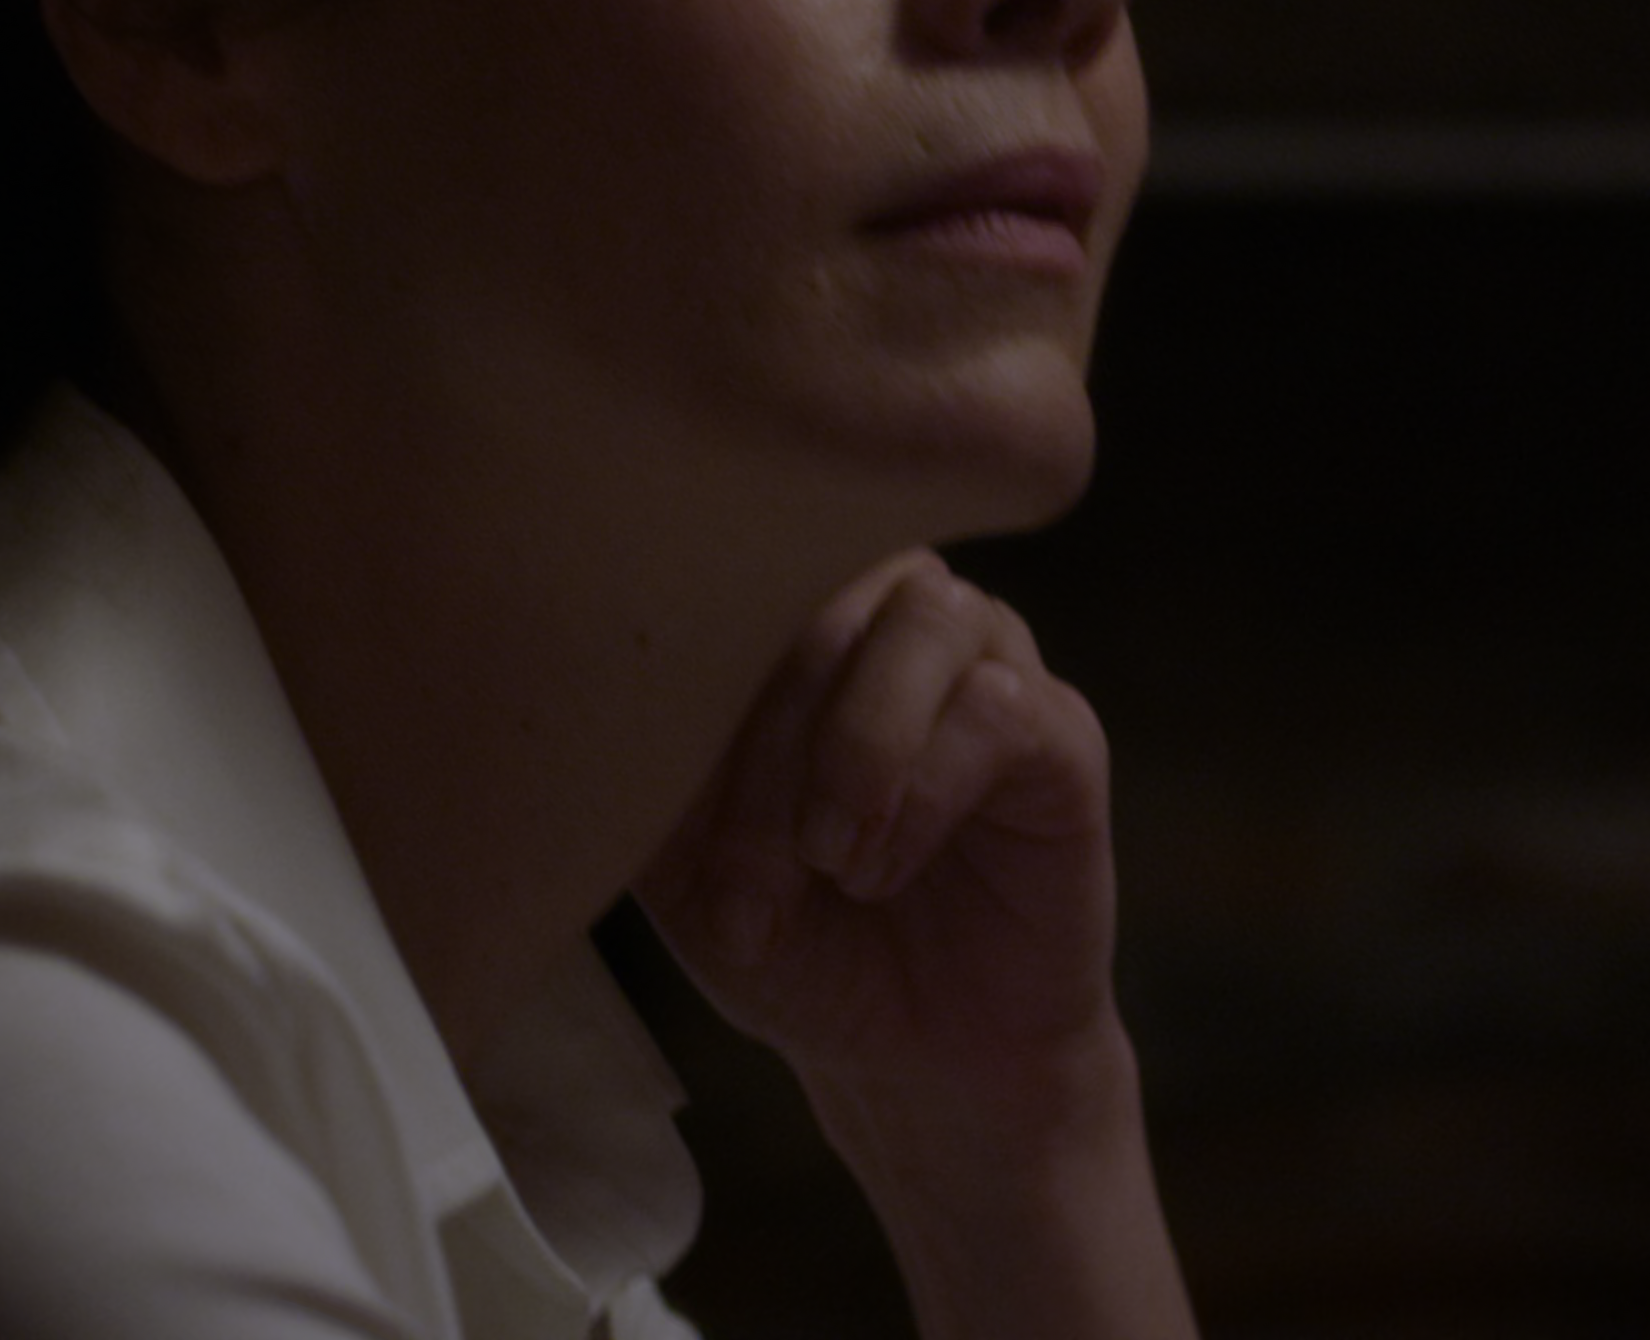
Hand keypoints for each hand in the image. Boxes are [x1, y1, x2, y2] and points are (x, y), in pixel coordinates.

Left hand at [635, 549, 1118, 1090]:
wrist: (916, 1063)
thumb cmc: (800, 946)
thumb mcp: (687, 872)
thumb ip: (647, 776)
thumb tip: (587, 699)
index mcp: (792, 624)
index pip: (728, 586)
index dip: (688, 699)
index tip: (664, 844)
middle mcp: (892, 615)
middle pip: (822, 597)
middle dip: (768, 758)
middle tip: (747, 898)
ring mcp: (987, 661)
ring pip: (922, 615)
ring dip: (855, 748)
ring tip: (831, 865)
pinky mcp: (1063, 733)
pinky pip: (999, 703)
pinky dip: (924, 790)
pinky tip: (886, 870)